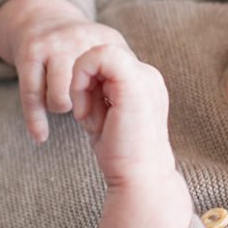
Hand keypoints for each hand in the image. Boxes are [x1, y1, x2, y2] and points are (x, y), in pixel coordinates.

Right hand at [0, 0, 131, 142]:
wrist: (40, 18)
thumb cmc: (80, 47)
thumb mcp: (108, 48)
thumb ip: (124, 71)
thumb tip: (143, 104)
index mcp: (108, 39)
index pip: (118, 79)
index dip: (114, 103)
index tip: (113, 116)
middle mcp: (81, 38)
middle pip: (88, 91)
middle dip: (88, 108)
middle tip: (88, 111)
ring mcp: (54, 44)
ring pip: (60, 97)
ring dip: (62, 108)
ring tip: (67, 105)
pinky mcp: (29, 53)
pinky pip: (32, 96)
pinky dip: (36, 121)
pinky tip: (41, 137)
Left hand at [68, 43, 171, 180]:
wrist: (139, 175)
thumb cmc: (121, 154)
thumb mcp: (105, 116)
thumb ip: (98, 94)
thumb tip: (81, 80)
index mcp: (142, 83)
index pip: (105, 63)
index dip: (87, 82)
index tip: (87, 112)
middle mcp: (147, 75)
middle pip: (100, 55)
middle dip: (82, 82)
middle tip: (85, 114)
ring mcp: (144, 76)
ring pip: (98, 51)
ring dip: (80, 82)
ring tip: (86, 114)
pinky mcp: (134, 81)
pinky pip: (99, 56)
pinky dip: (81, 79)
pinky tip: (85, 110)